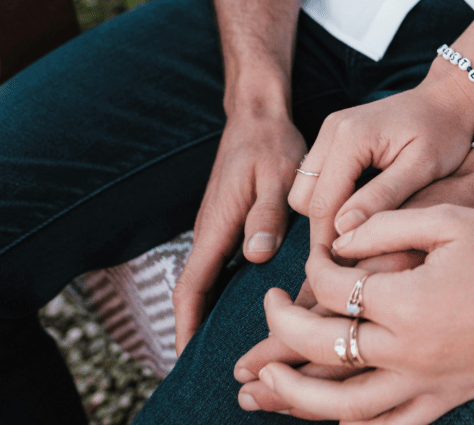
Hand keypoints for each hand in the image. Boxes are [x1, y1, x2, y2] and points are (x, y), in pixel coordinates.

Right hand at [173, 110, 306, 354]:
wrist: (258, 115)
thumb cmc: (270, 144)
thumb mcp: (277, 176)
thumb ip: (267, 214)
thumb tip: (256, 254)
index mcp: (217, 226)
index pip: (192, 286)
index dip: (188, 325)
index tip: (187, 358)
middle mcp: (212, 233)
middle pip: (198, 293)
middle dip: (201, 330)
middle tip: (221, 367)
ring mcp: (220, 229)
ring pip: (212, 281)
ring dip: (216, 313)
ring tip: (240, 347)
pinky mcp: (233, 224)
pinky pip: (224, 266)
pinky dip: (229, 291)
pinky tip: (254, 306)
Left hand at [241, 206, 473, 422]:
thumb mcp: (448, 220)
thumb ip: (385, 225)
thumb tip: (338, 241)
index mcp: (406, 301)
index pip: (333, 288)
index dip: (314, 266)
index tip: (317, 252)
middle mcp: (409, 350)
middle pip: (321, 348)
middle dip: (282, 328)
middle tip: (269, 306)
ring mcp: (427, 383)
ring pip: (343, 407)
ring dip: (295, 396)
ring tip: (265, 380)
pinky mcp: (446, 399)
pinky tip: (333, 419)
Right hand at [287, 58, 473, 250]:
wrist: (448, 99)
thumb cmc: (444, 132)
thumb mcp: (421, 168)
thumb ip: (382, 197)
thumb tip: (343, 229)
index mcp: (350, 137)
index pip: (323, 203)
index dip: (329, 242)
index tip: (343, 273)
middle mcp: (332, 130)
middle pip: (304, 198)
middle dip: (323, 228)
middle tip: (354, 254)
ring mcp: (330, 130)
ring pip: (306, 188)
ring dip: (325, 212)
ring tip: (359, 232)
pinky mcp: (335, 135)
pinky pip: (317, 176)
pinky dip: (331, 196)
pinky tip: (359, 210)